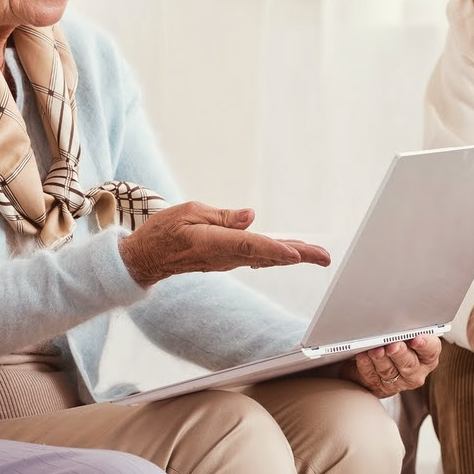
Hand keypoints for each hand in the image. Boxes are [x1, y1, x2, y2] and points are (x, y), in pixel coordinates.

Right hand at [117, 202, 330, 287]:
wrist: (148, 258)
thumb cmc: (163, 231)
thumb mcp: (188, 211)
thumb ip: (221, 216)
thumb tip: (251, 217)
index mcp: (212, 243)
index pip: (249, 245)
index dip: (275, 249)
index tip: (297, 254)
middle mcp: (224, 256)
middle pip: (267, 255)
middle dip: (298, 255)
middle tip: (325, 257)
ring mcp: (227, 262)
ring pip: (265, 257)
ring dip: (293, 255)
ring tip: (318, 254)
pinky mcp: (227, 260)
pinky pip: (257, 258)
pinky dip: (277, 255)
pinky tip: (293, 254)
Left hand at [339, 334, 441, 397]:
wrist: (376, 361)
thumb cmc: (395, 343)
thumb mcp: (405, 334)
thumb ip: (406, 329)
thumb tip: (399, 319)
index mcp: (426, 356)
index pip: (431, 350)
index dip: (425, 344)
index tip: (416, 338)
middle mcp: (415, 371)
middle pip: (409, 364)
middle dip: (400, 353)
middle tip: (393, 345)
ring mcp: (397, 382)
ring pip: (389, 371)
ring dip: (380, 359)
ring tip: (375, 350)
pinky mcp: (379, 387)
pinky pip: (372, 376)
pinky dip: (366, 365)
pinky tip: (363, 356)